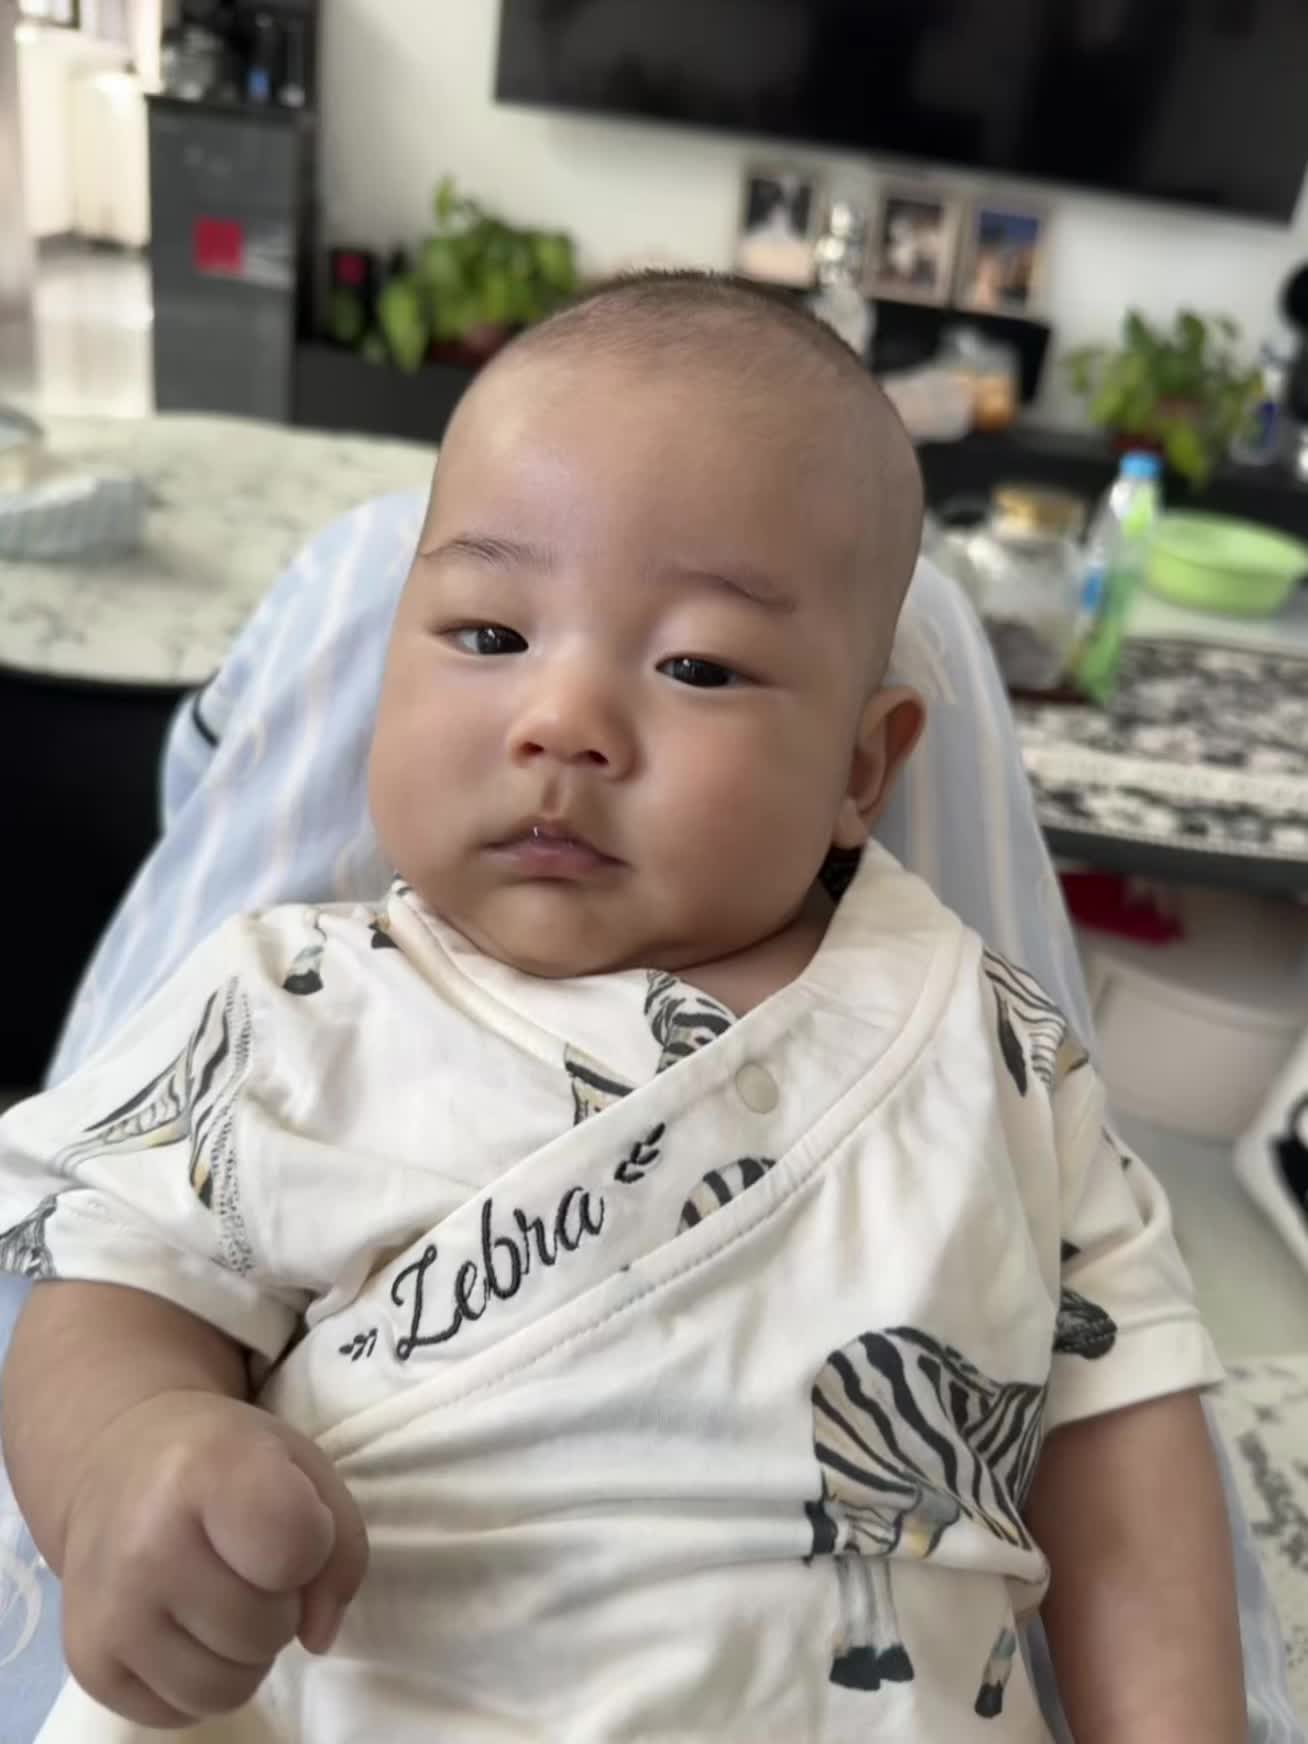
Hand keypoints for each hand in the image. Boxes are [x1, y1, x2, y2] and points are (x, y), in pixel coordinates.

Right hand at [60, 1389, 368, 1726]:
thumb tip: (318, 1639)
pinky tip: (183, 1624)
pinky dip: (199, 1680)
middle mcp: (147, 1543)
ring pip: (226, 1691)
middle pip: (266, 1630)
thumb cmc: (223, 1461)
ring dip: (244, 1655)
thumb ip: (341, 1546)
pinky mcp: (87, 1663)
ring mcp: (110, 1610)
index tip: (288, 1520)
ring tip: (221, 1598)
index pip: (295, 1548)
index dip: (312, 1545)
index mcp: (207, 1469)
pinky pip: (180, 1713)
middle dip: (279, 1606)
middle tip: (249, 1564)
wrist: (114, 1465)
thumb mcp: (302, 1465)